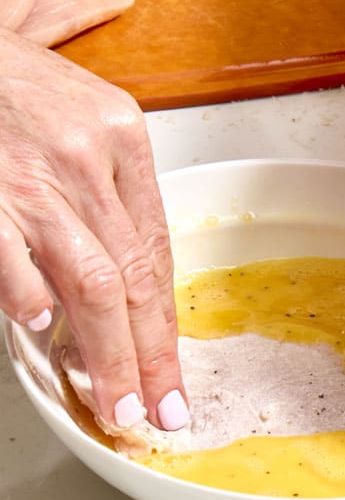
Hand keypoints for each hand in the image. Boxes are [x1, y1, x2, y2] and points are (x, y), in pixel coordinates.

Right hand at [0, 29, 185, 430]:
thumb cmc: (18, 88)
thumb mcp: (87, 120)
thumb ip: (109, 195)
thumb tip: (124, 290)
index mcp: (124, 138)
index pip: (157, 252)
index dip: (167, 324)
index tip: (174, 378)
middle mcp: (87, 157)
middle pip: (132, 275)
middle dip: (148, 354)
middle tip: (156, 411)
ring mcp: (31, 174)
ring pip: (88, 278)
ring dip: (104, 350)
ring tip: (115, 403)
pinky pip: (11, 253)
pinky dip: (26, 294)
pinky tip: (41, 329)